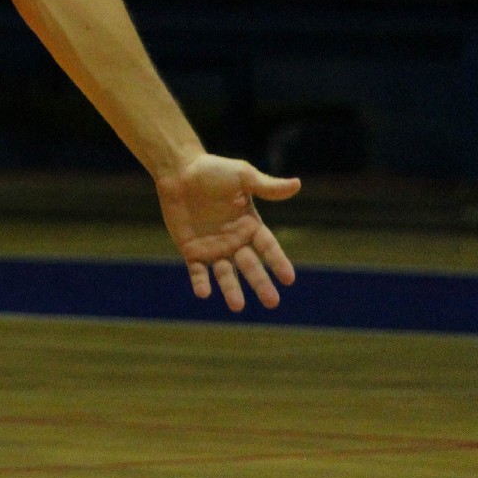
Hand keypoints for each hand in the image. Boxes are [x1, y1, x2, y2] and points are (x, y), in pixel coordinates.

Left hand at [154, 154, 299, 311]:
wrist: (179, 170)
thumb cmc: (213, 170)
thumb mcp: (242, 176)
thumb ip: (267, 186)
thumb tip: (298, 184)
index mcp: (250, 225)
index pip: (268, 248)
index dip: (278, 262)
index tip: (289, 279)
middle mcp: (235, 241)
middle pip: (251, 266)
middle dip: (261, 284)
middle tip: (272, 303)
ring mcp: (213, 248)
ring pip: (225, 274)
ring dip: (231, 290)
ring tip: (237, 306)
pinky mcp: (192, 251)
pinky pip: (198, 271)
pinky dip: (201, 282)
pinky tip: (204, 293)